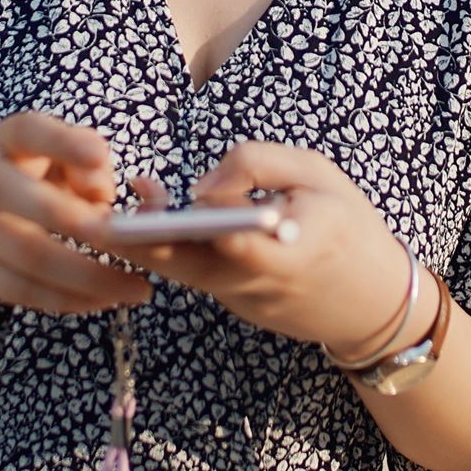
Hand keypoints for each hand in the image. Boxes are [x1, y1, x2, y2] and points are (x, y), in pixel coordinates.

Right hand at [0, 111, 155, 316]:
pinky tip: (105, 299)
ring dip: (87, 276)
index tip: (100, 155)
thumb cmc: (37, 179)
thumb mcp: (61, 157)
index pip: (27, 130)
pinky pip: (20, 290)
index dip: (61, 142)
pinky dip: (68, 299)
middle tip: (125, 238)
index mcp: (8, 140)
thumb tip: (103, 198)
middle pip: (18, 197)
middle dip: (72, 218)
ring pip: (27, 255)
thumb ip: (88, 165)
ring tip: (136, 287)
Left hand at [97, 142, 415, 357]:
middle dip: (139, 239)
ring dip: (149, 240)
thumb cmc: (351, 228)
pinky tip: (153, 217)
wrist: (376, 305)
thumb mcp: (320, 175)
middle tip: (94, 215)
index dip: (196, 221)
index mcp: (292, 248)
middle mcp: (259, 283)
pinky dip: (172, 248)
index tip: (159, 200)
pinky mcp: (236, 307)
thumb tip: (203, 180)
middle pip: (186, 263)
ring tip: (127, 199)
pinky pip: (196, 276)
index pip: (234, 242)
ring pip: (183, 271)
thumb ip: (262, 163)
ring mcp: (244, 302)